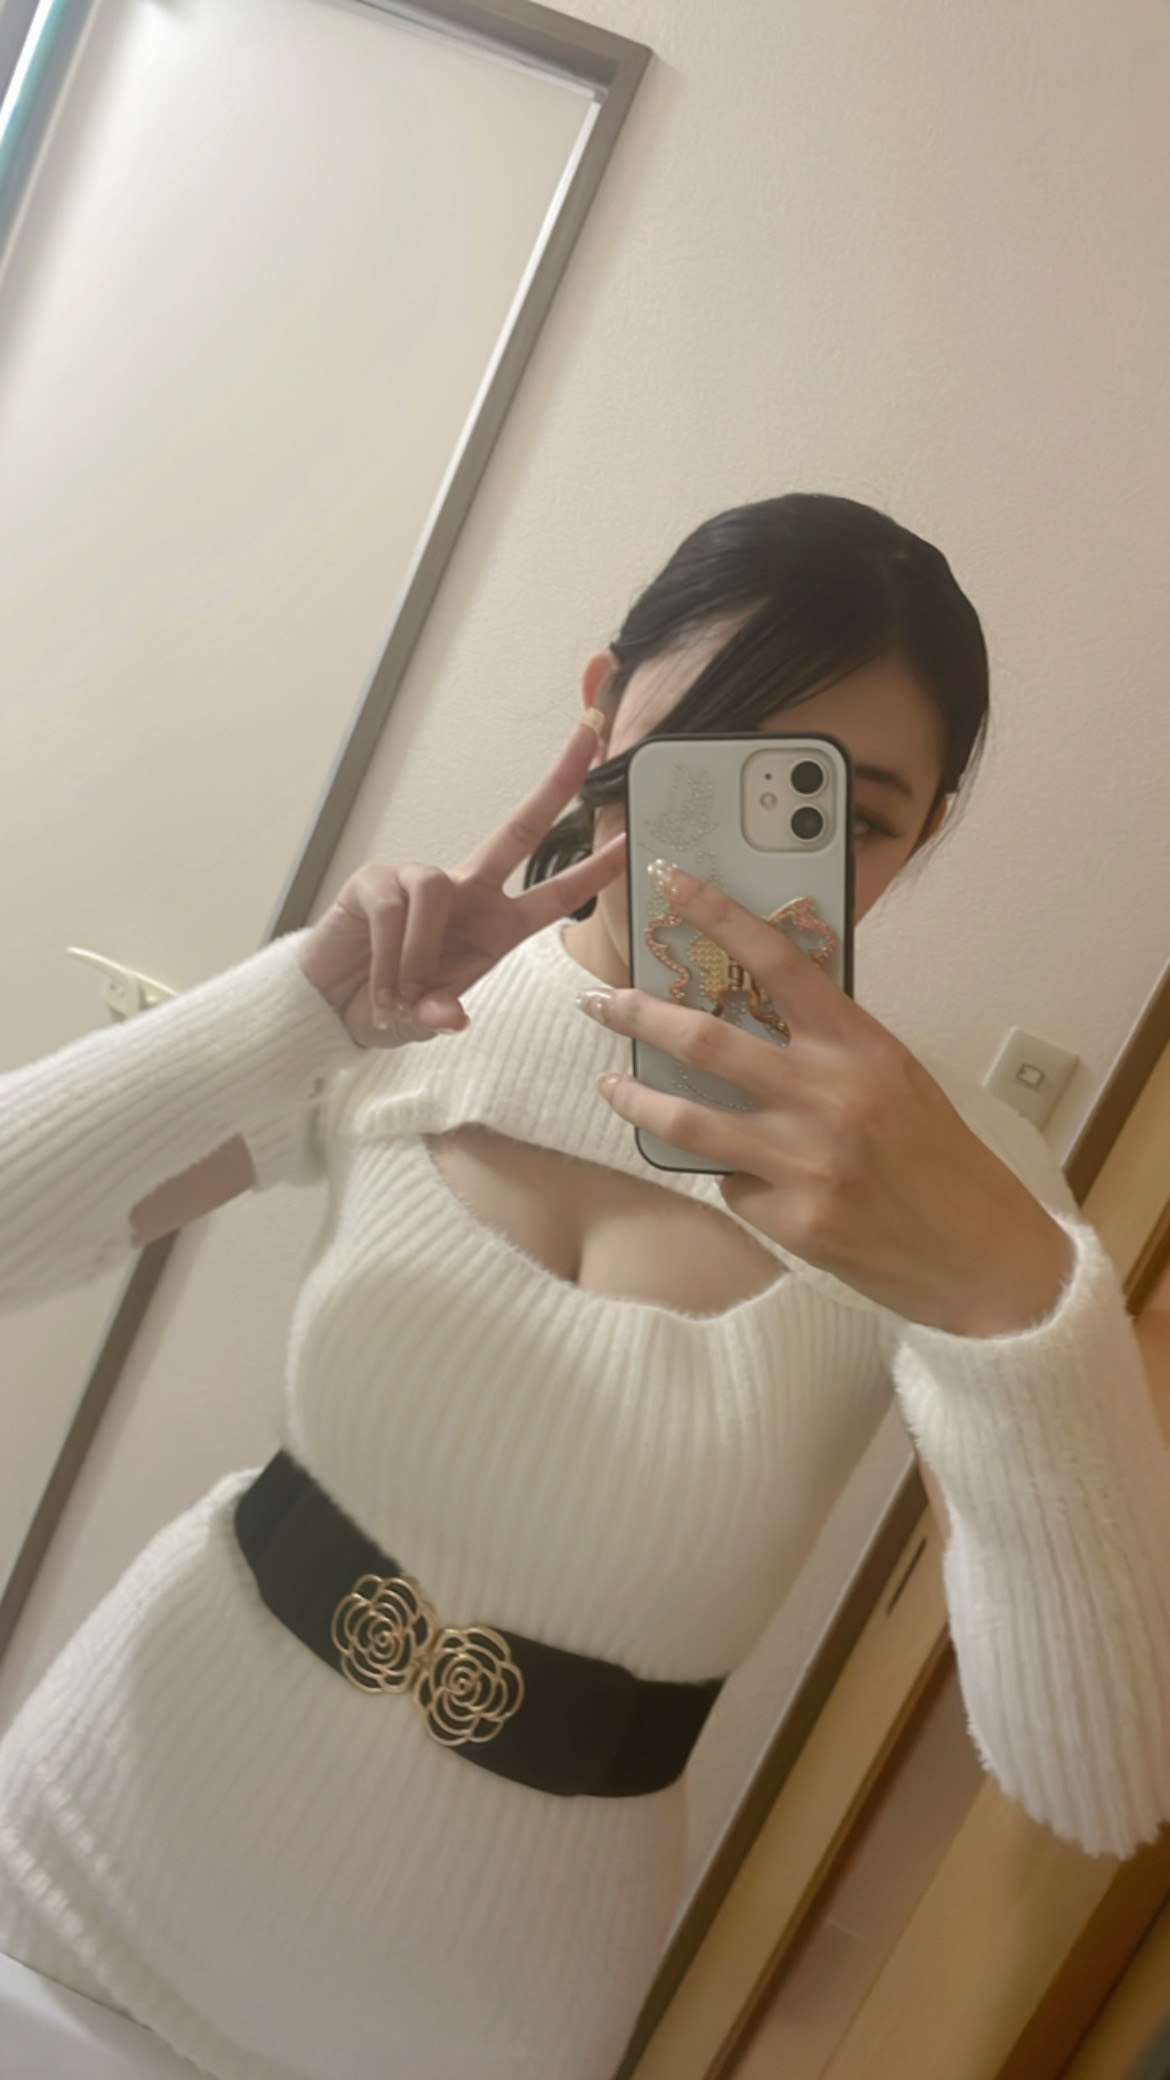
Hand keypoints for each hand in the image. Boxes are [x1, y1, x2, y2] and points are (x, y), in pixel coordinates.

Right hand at [300, 715, 624, 1049]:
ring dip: (419, 950)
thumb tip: (449, 1015)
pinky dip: (388, 953)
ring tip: (401, 993)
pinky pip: (394, 906)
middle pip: (520, 829)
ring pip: (437, 888)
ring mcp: (419, 880)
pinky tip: (379, 981)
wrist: (330, 1006)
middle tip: (592, 733)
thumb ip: (440, 1016)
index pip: (555, 891)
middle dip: (557, 782)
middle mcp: (466, 893)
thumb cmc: (391, 1006)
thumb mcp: (427, 1020)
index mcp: (496, 927)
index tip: (632, 840)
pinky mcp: (375, 880)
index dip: (594, 869)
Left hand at [579, 863, 1074, 1334]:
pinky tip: (754, 1185)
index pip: (779, 960)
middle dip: (640, 1014)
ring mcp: (807, 1161)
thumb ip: (829, 1047)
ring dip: (636, 1100)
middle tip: (600, 1001)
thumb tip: (749, 1017)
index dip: (719, 914)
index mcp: (862, 1046)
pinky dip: (731, 1179)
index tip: (672, 881)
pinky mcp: (791, 1220)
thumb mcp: (895, 1079)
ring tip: (609, 1084)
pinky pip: (731, 1187)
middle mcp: (831, 1095)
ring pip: (688, 1121)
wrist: (982, 1256)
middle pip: (707, 1041)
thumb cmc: (939, 1160)